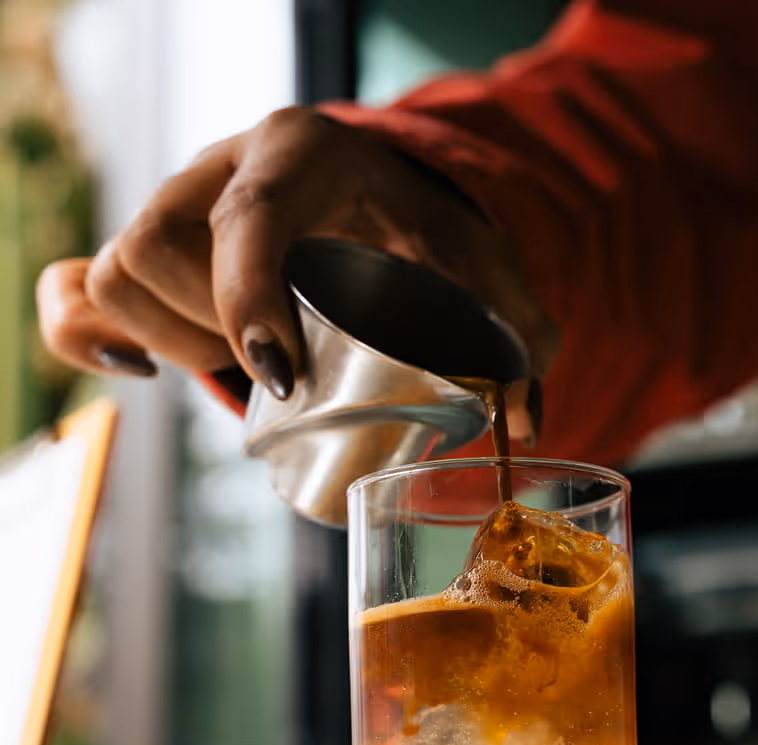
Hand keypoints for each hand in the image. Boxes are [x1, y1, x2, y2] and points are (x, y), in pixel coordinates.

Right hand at [37, 107, 557, 434]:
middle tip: (282, 366)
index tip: (279, 379)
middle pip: (161, 248)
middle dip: (214, 329)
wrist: (376, 199)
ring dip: (171, 338)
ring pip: (117, 271)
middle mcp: (223, 164)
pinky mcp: (148, 240)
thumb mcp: (485, 273)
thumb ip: (524, 339)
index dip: (247, 298)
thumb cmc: (423, 235)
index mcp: (305, 155)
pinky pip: (77, 289)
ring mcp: (175, 199)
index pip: (248, 217)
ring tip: (244, 358)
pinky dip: (90, 334)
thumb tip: (527, 423)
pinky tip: (145, 366)